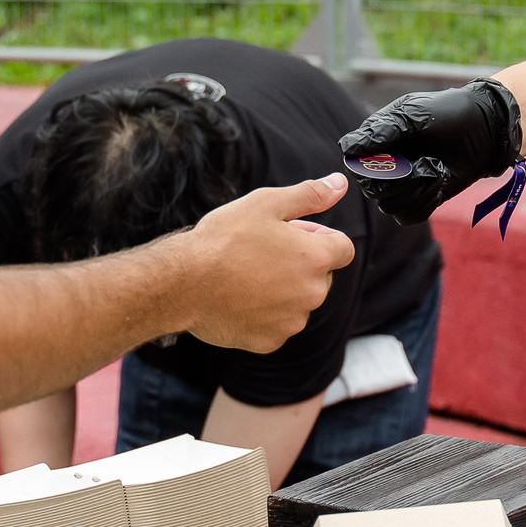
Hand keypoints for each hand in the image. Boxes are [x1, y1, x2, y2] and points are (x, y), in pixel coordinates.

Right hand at [174, 175, 355, 352]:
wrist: (183, 283)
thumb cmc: (222, 241)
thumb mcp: (266, 203)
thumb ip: (310, 195)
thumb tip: (340, 185)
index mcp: (315, 258)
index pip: (342, 248)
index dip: (318, 236)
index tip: (291, 233)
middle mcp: (312, 294)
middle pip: (321, 275)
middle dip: (300, 262)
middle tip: (262, 250)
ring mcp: (292, 321)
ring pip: (298, 300)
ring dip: (283, 288)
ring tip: (246, 274)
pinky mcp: (271, 341)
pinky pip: (277, 323)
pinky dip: (264, 313)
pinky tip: (240, 297)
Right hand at [337, 81, 521, 224]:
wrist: (486, 130)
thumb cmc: (449, 114)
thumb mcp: (414, 115)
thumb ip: (382, 131)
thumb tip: (345, 148)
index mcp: (376, 139)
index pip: (355, 164)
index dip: (372, 168)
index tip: (397, 158)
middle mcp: (384, 164)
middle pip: (371, 190)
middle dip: (401, 180)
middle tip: (426, 162)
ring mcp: (402, 183)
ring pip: (389, 206)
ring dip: (417, 192)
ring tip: (437, 171)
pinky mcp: (419, 199)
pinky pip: (408, 216)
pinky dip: (425, 204)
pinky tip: (439, 184)